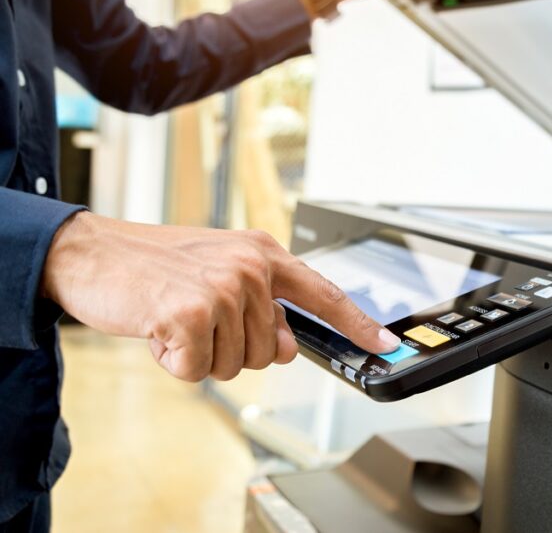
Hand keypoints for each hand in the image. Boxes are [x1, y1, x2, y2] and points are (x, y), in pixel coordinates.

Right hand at [41, 212, 400, 381]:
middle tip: (195, 318)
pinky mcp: (193, 313)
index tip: (385, 345)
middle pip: (270, 351)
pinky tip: (158, 329)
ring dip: (201, 355)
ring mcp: (224, 288)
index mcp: (264, 253)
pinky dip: (174, 362)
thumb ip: (261, 311)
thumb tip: (287, 350)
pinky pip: (198, 372)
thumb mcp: (219, 277)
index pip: (324, 294)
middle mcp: (252, 267)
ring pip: (236, 366)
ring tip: (174, 318)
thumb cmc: (156, 268)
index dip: (358, 324)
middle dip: (230, 348)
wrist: (92, 253)